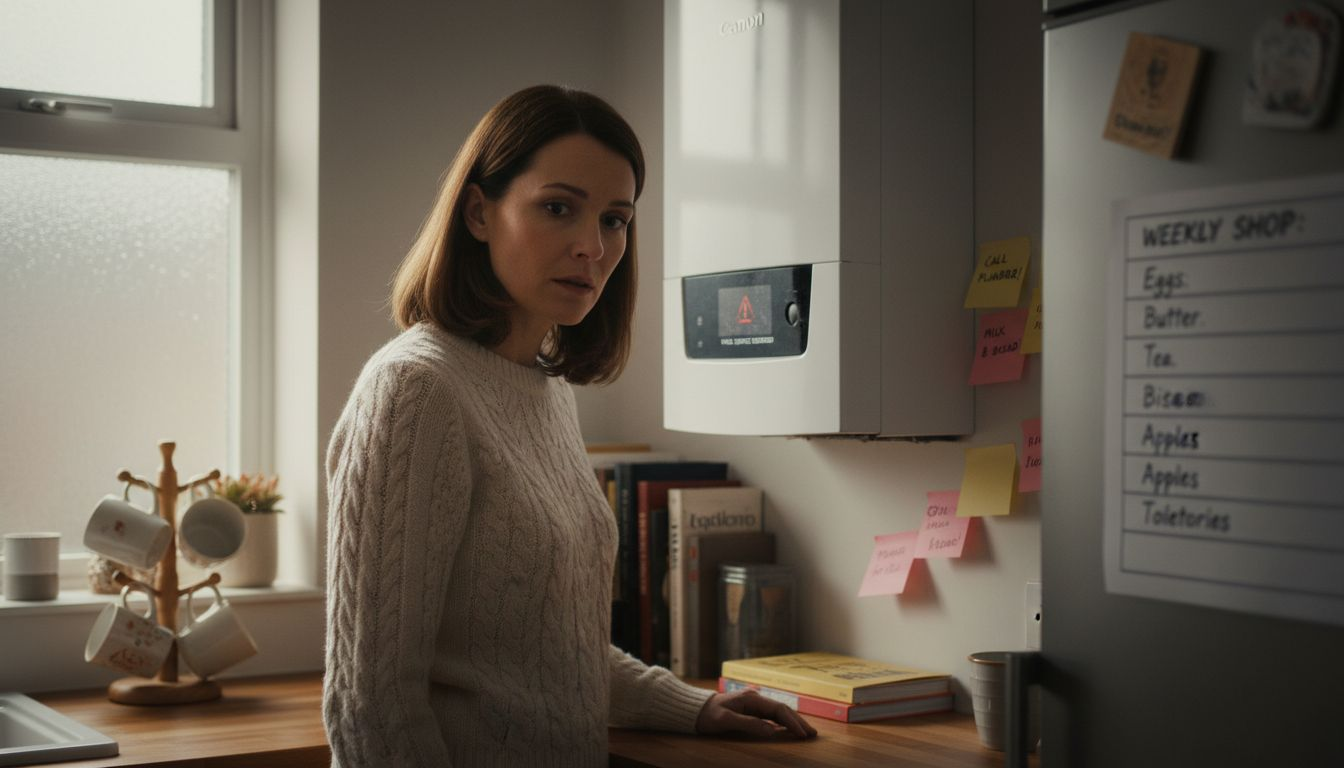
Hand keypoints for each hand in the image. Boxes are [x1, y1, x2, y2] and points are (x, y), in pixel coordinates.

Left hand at [694, 691, 816, 739]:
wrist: (695, 709)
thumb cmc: (708, 714)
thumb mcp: (726, 721)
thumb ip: (749, 724)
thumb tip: (772, 731)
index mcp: (752, 699)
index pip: (778, 710)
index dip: (792, 722)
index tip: (803, 734)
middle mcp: (756, 699)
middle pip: (782, 709)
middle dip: (798, 721)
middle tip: (813, 734)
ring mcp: (754, 704)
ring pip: (779, 713)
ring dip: (793, 722)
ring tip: (807, 732)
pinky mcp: (751, 709)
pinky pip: (772, 716)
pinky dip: (783, 723)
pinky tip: (790, 730)